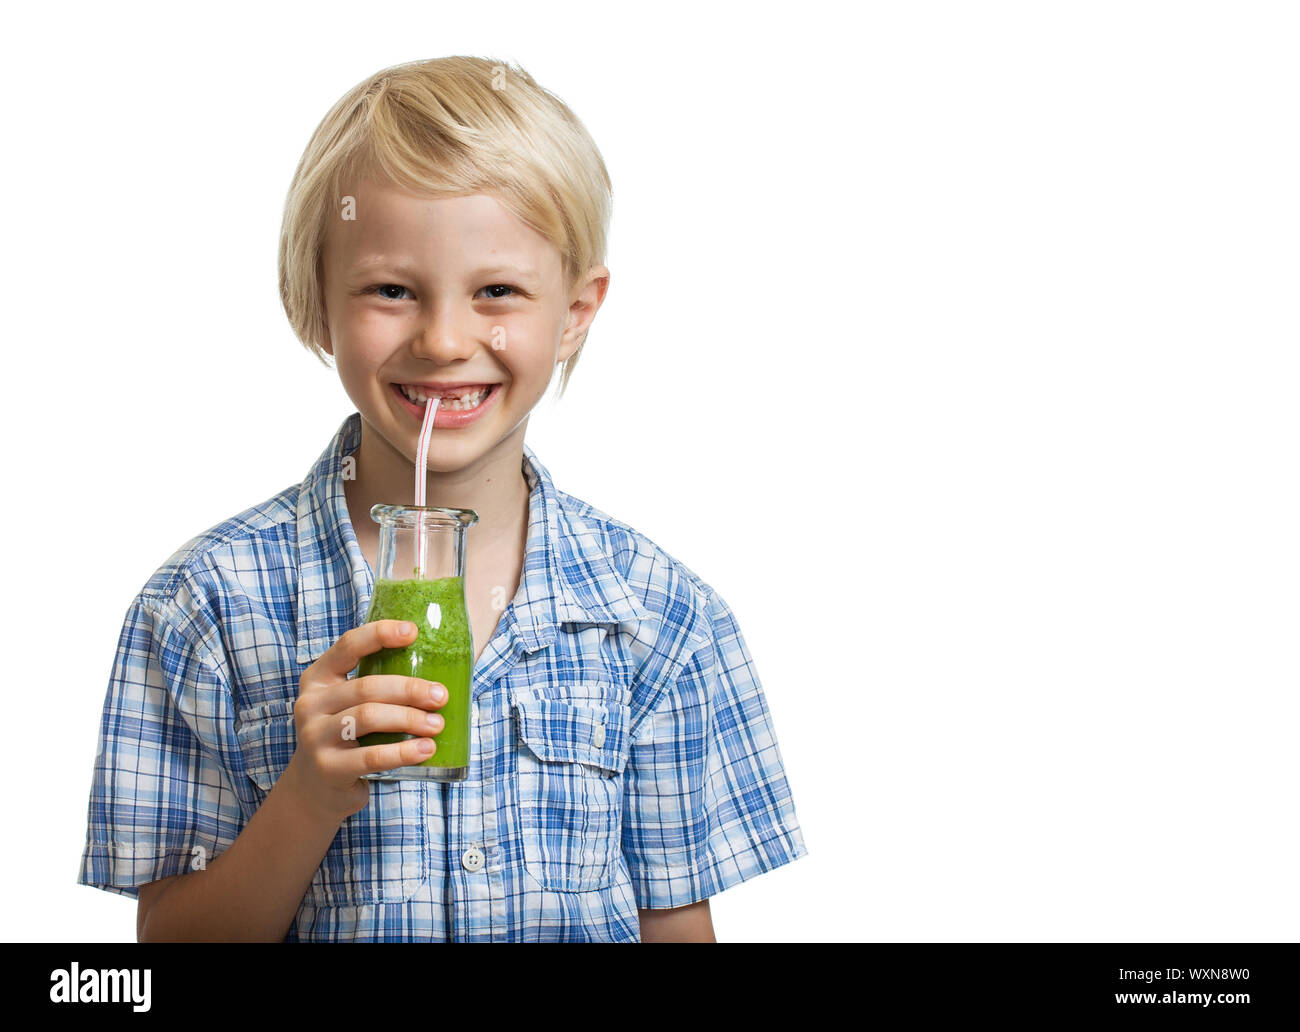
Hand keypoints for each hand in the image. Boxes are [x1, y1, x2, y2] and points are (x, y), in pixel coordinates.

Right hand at [279, 620, 448, 824]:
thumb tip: (442, 668)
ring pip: (369, 717)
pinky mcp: (327, 768)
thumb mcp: (349, 704)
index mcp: (318, 678)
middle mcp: (311, 703)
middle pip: (367, 687)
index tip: (412, 631)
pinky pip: (371, 756)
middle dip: (410, 689)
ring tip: (437, 724)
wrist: (316, 788)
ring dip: (409, 719)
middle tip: (440, 696)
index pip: (348, 646)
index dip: (379, 634)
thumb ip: (377, 686)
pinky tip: (426, 749)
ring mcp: (314, 736)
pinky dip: (403, 752)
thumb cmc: (346, 736)